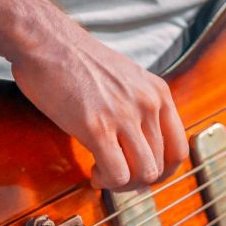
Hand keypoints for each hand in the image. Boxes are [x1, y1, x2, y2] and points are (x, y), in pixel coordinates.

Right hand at [10, 21, 188, 191]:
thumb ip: (139, 107)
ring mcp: (125, 116)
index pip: (179, 149)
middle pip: (161, 165)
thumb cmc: (76, 60)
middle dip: (138, 181)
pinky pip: (117, 173)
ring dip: (123, 184)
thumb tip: (141, 149)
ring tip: (104, 173)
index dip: (162, 170)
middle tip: (116, 176)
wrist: (46, 41)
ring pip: (144, 173)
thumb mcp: (126, 79)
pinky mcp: (97, 127)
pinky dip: (107, 181)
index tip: (141, 172)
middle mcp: (148, 104)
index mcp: (158, 93)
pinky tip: (94, 171)